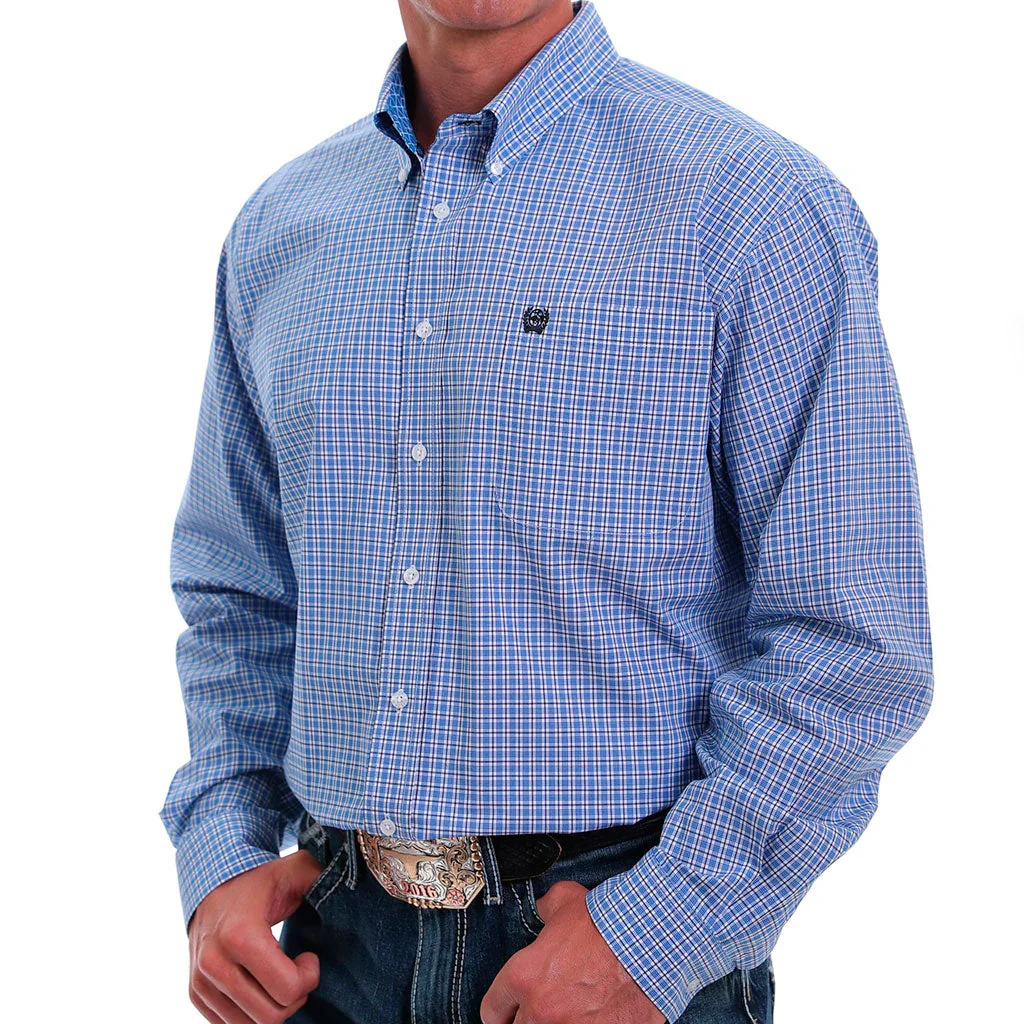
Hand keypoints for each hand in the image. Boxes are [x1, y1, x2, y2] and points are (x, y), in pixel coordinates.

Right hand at [187, 849, 323, 1023]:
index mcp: (240, 935)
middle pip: (270, 1016)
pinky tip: (260, 985)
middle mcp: (214, 963)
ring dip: (273, 1007)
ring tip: (279, 977)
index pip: (286, 990)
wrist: (212, 886)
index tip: (309, 957)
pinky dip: (253, 1012)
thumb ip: (321, 878)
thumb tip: (347, 886)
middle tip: (298, 971)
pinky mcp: (195, 993)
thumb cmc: (259, 881)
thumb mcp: (295, 870)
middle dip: (295, 997)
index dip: (309, 978)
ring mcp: (200, 982)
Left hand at [480, 879, 667, 1023]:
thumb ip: (545, 908)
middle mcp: (540, 1010)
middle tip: (540, 1010)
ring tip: (565, 1015)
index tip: (507, 1010)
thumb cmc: (606, 921)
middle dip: (525, 1019)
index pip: (492, 1010)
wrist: (648, 940)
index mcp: (524, 977)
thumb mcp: (565, 900)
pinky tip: (592, 1018)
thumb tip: (541, 907)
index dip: (500, 1010)